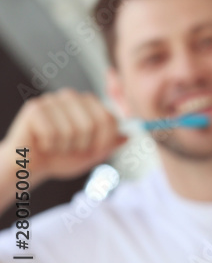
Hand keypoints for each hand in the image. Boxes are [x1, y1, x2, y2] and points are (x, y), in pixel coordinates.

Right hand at [3, 88, 126, 183]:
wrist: (30, 165)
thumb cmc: (61, 157)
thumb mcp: (91, 155)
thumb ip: (109, 145)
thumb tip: (129, 136)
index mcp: (89, 103)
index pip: (110, 119)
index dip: (105, 141)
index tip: (94, 151)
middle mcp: (71, 96)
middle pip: (94, 123)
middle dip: (85, 145)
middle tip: (70, 148)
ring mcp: (53, 100)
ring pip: (74, 130)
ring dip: (65, 147)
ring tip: (55, 146)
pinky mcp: (35, 108)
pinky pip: (53, 133)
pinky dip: (50, 146)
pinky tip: (43, 144)